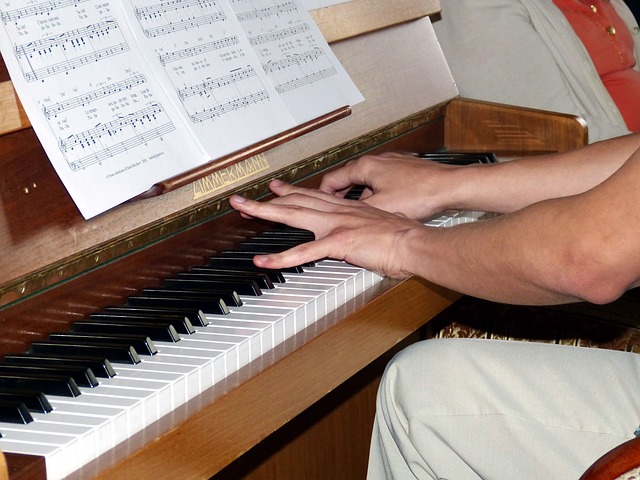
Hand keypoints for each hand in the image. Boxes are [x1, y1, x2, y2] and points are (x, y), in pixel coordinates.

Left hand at [229, 179, 426, 277]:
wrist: (415, 242)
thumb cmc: (404, 237)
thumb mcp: (381, 225)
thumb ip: (366, 226)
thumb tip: (364, 231)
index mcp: (347, 207)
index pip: (312, 196)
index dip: (290, 191)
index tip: (276, 186)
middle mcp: (337, 211)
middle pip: (294, 201)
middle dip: (266, 200)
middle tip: (243, 199)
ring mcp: (336, 225)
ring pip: (292, 216)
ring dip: (263, 213)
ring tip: (242, 210)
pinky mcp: (338, 243)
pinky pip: (304, 252)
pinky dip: (280, 258)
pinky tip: (263, 261)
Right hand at [319, 152, 459, 219]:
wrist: (451, 187)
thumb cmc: (421, 194)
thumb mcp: (380, 208)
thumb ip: (357, 212)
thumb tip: (344, 218)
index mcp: (365, 167)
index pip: (331, 180)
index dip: (321, 196)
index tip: (317, 206)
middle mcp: (377, 161)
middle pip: (347, 178)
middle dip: (338, 194)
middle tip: (332, 207)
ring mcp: (392, 163)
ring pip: (366, 179)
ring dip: (359, 194)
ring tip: (357, 209)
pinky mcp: (406, 170)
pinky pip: (382, 180)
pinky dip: (376, 191)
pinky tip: (383, 205)